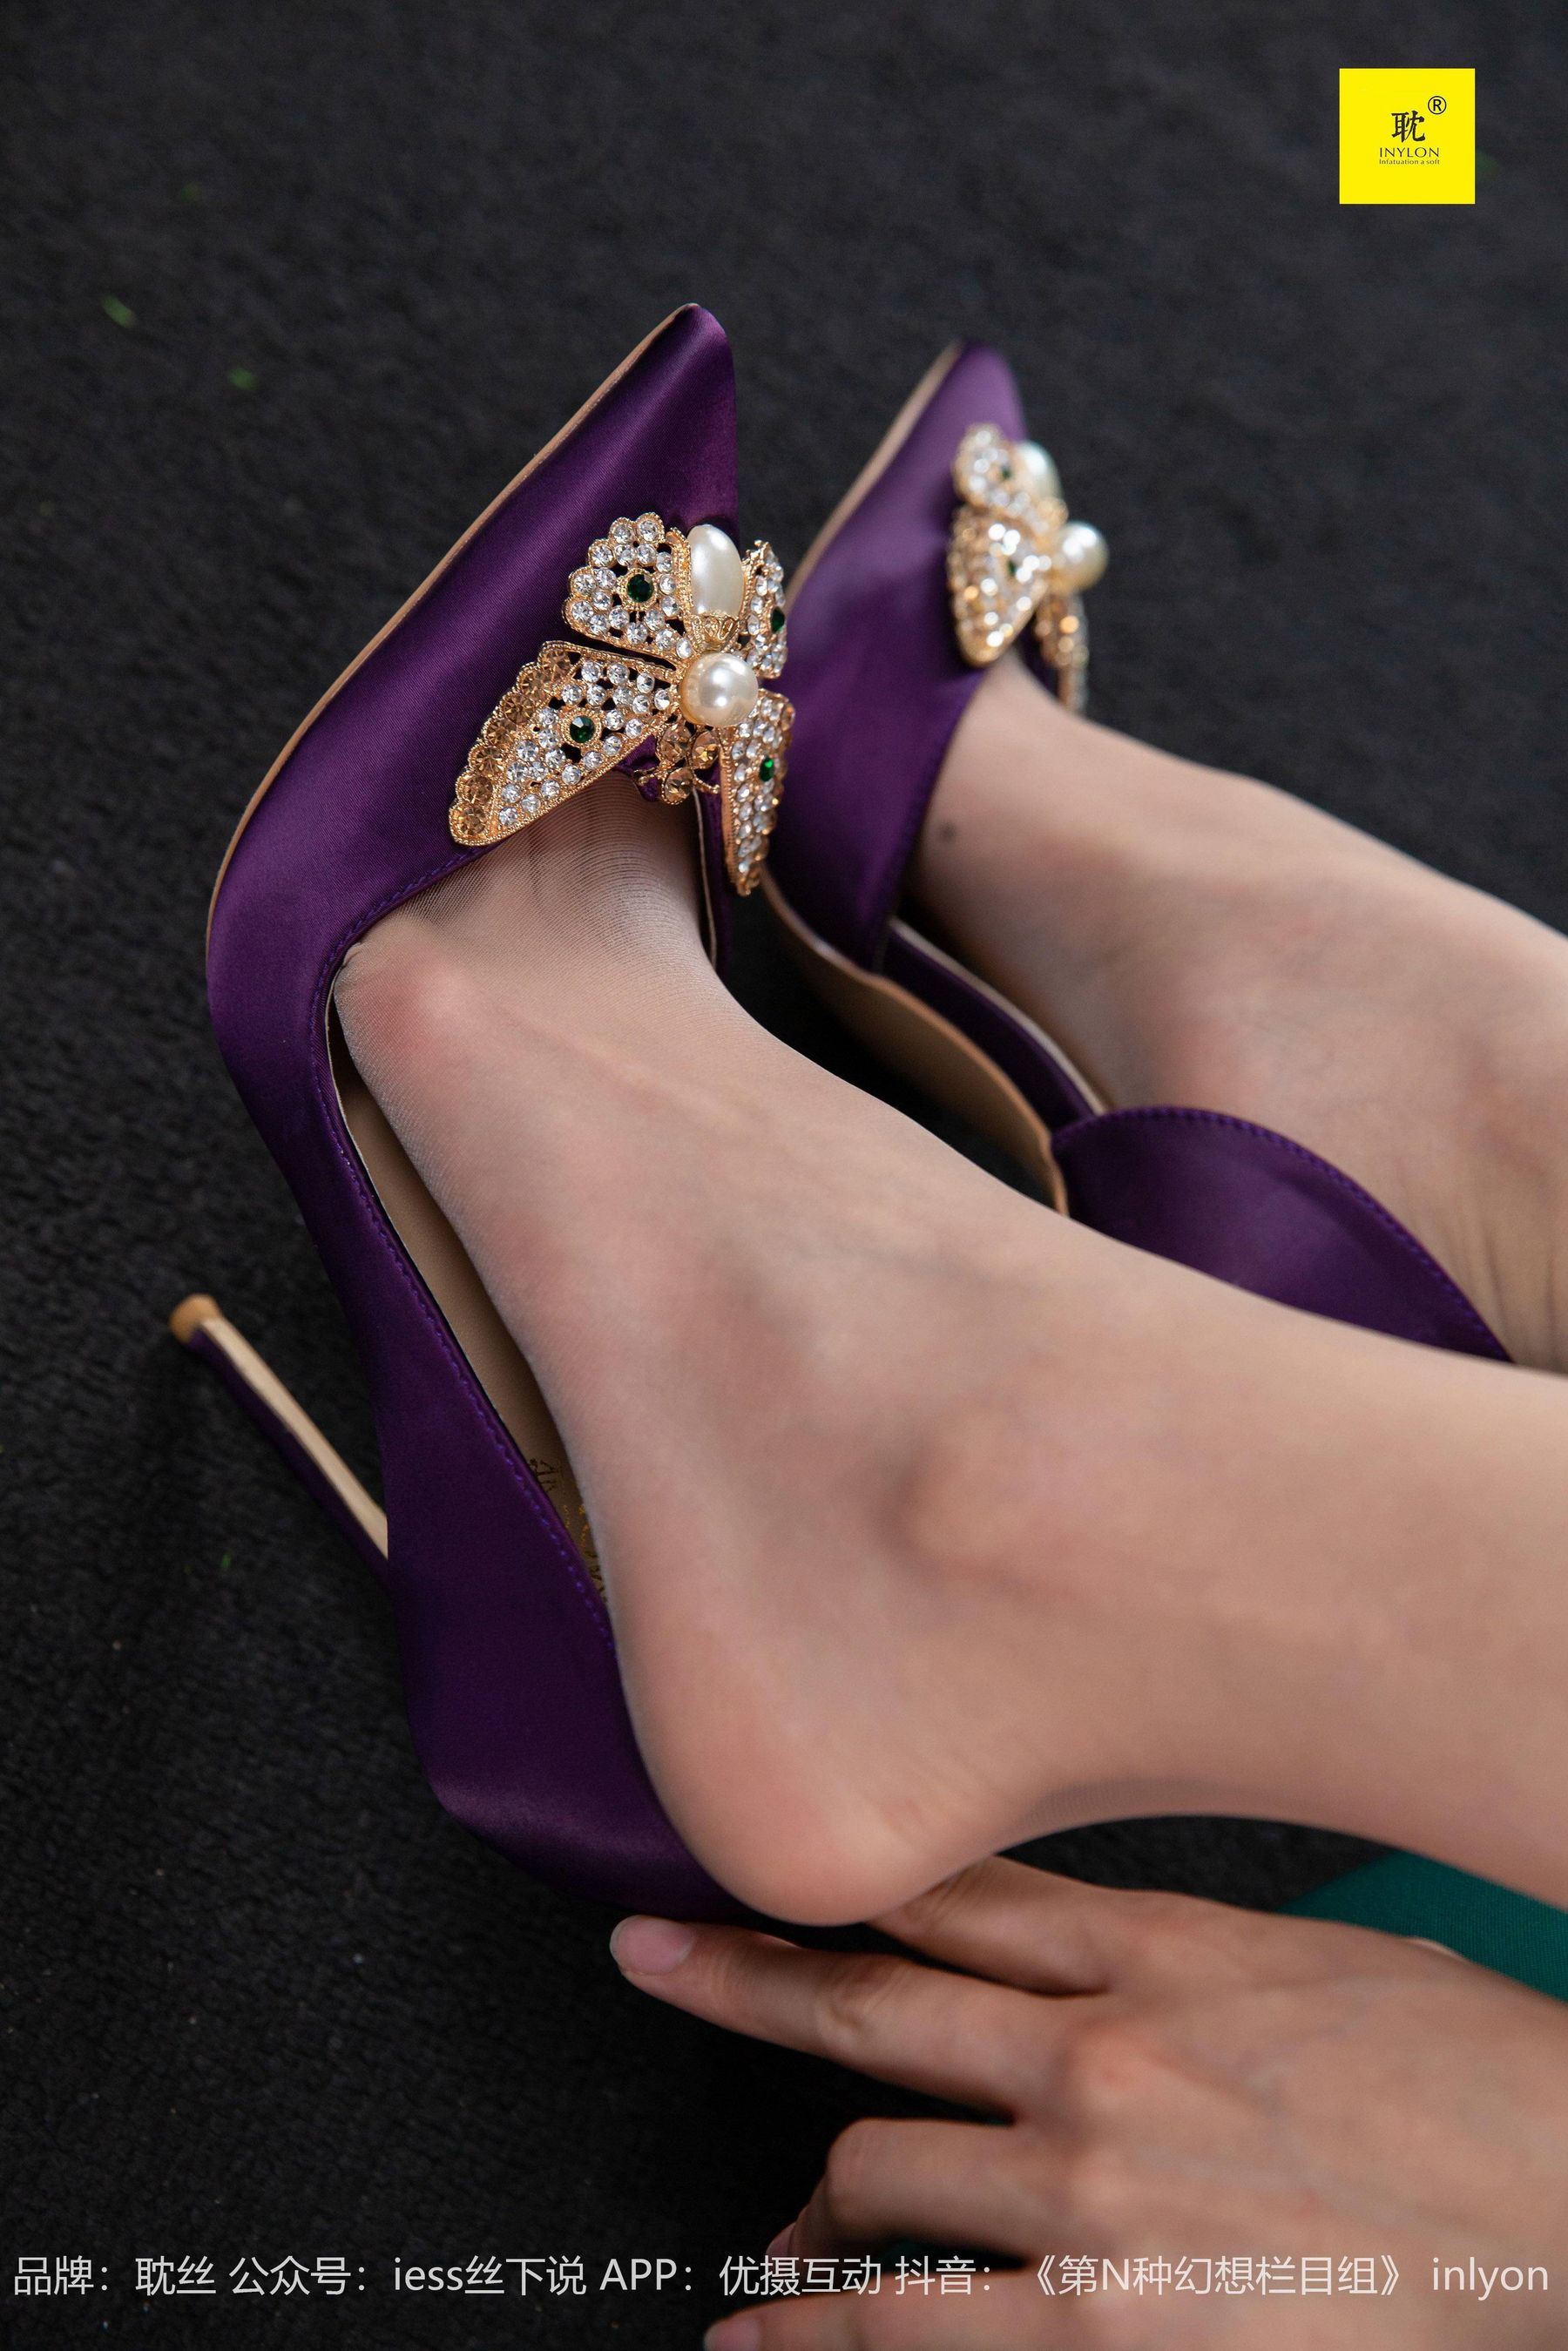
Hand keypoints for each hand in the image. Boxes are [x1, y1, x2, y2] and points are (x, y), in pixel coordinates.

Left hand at [612, 1860, 1566, 2346]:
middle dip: (744, 1984)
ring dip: (794, 2209)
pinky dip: (815, 2337)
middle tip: (656, 1963)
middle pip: (874, 2008)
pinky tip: (760, 2344)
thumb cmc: (1485, 2089)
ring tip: (753, 2243)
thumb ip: (1184, 1964)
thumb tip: (1094, 1974)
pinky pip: (907, 2326)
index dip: (841, 1883)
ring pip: (870, 2172)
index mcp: (1161, 1953)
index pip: (955, 1899)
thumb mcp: (1325, 1969)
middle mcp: (1100, 2055)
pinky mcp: (1100, 2328)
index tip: (751, 1871)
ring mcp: (1091, 2193)